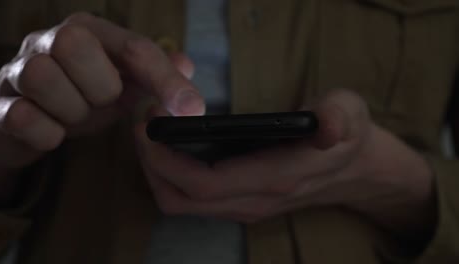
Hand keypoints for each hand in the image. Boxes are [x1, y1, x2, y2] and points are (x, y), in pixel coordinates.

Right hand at [0, 12, 204, 170]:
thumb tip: (187, 64)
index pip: (134, 47)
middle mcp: (47, 40)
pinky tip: (54, 131)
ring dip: (72, 110)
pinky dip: (48, 133)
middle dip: (99, 87)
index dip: (166, 79)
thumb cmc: (84, 95)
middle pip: (75, 46)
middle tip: (100, 102)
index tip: (192, 110)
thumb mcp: (125, 82)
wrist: (32, 121)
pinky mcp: (0, 106)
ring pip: (42, 77)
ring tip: (75, 115)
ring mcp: (18, 71)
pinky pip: (23, 117)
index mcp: (88, 30)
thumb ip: (156, 73)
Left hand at [135, 89, 434, 239]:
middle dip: (150, 166)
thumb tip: (327, 124)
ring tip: (152, 133)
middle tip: (142, 124)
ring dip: (157, 173)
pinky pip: (193, 200)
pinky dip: (172, 177)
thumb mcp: (350, 114)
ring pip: (182, 205)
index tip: (147, 126)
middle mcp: (255, 201)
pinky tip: (174, 146)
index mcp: (275, 179)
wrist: (356, 170)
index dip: (167, 161)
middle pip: (181, 201)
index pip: (206, 184)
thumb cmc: (348, 135)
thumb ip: (339, 117)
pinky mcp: (242, 203)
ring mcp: (246, 207)